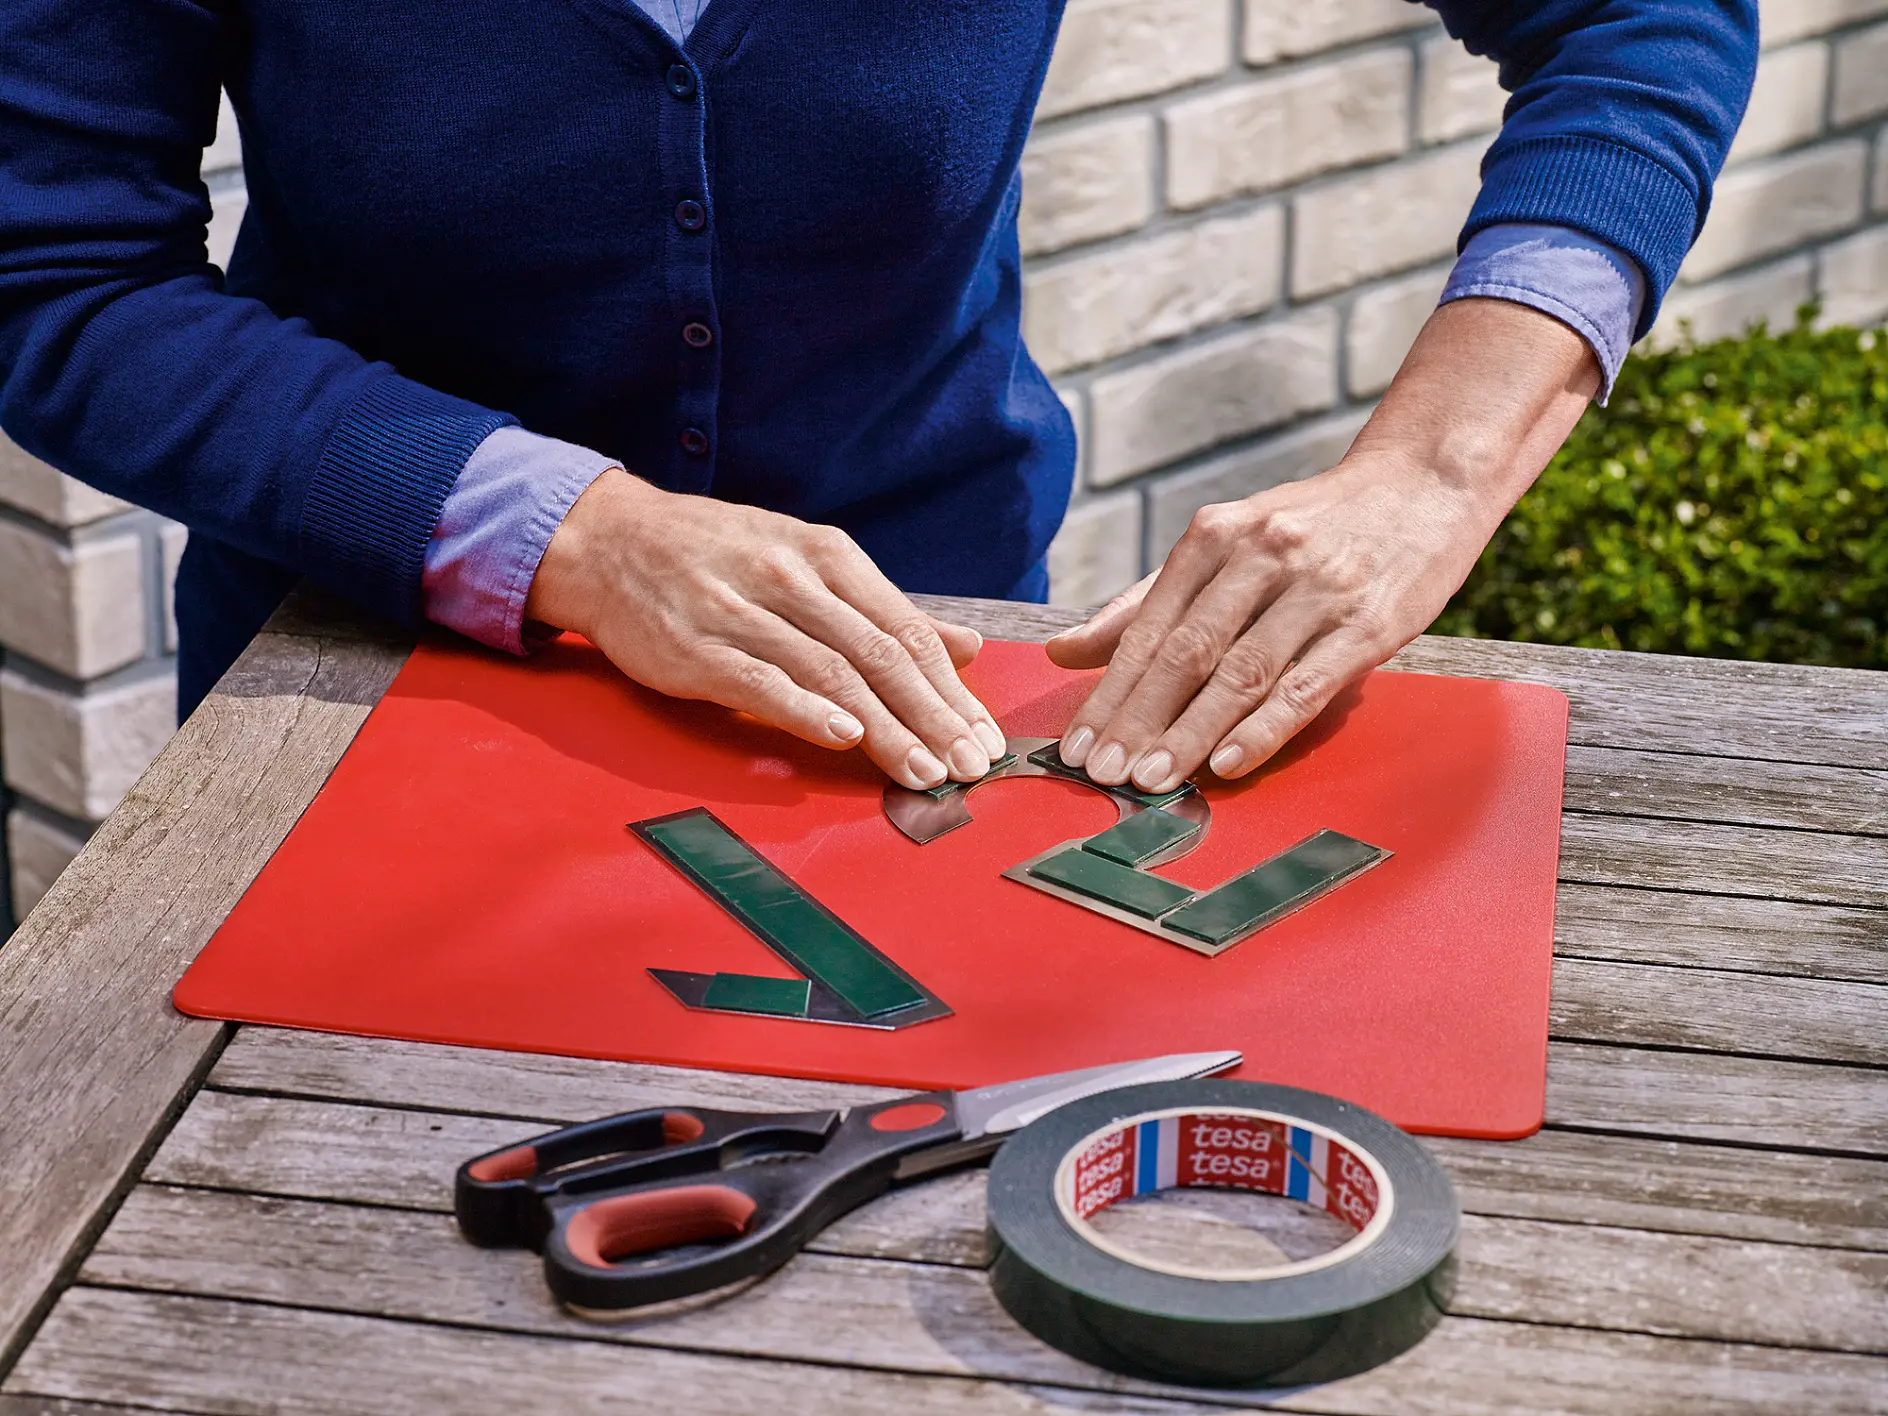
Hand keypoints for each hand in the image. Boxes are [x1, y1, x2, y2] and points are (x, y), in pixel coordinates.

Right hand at [523, 470, 1005, 789]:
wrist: (611, 541)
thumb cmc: (718, 556)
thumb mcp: (808, 561)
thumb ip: (887, 610)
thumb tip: (969, 646)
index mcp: (828, 556)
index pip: (908, 629)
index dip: (953, 689)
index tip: (984, 737)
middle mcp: (792, 579)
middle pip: (880, 656)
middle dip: (933, 717)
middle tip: (969, 766)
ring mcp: (743, 612)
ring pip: (831, 673)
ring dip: (885, 728)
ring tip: (923, 771)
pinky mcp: (696, 647)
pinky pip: (760, 681)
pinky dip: (805, 709)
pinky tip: (842, 736)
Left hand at [1045, 298, 1599, 791]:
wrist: (1422, 482)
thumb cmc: (1311, 525)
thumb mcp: (1226, 542)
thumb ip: (1146, 601)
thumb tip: (1064, 650)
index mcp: (1216, 535)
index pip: (1148, 628)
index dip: (1108, 692)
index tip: (1076, 747)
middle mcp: (1261, 556)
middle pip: (1186, 652)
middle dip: (1137, 719)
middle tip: (1101, 773)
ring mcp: (1317, 590)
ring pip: (1240, 673)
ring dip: (1189, 733)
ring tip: (1151, 780)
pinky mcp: (1369, 624)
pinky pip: (1306, 685)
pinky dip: (1262, 729)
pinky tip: (1226, 763)